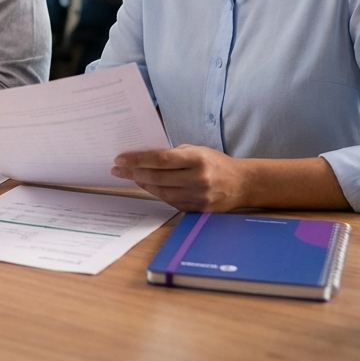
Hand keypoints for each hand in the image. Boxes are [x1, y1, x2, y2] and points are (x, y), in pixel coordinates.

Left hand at [112, 145, 247, 211]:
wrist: (242, 184)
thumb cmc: (216, 162)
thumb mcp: (197, 150)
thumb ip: (173, 154)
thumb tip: (144, 158)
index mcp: (197, 159)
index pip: (160, 159)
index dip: (137, 160)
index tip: (120, 159)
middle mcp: (198, 179)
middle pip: (157, 177)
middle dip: (133, 172)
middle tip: (117, 168)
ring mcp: (198, 197)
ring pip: (161, 192)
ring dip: (142, 184)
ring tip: (130, 176)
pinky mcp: (197, 210)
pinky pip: (170, 201)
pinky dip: (156, 193)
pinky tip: (147, 185)